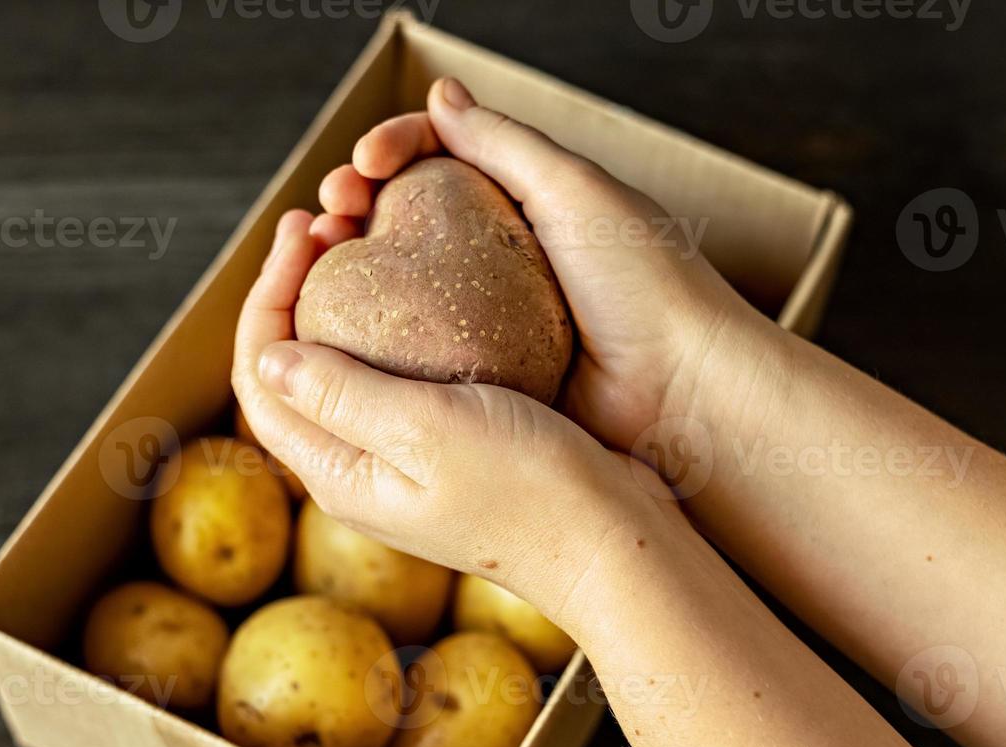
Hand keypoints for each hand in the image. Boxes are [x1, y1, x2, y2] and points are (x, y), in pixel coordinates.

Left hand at [232, 210, 680, 623]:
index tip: (303, 229)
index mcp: (338, 474)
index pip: (261, 380)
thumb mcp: (425, 430)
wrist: (611, 541)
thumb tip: (266, 357)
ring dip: (341, 301)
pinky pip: (401, 376)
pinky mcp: (452, 449)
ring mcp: (406, 462)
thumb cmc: (526, 490)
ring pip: (346, 369)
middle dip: (294, 290)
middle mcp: (361, 471)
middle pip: (295, 370)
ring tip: (363, 238)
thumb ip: (340, 394)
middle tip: (327, 220)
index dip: (265, 297)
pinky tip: (427, 290)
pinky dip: (396, 324)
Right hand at [313, 76, 774, 458]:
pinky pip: (416, 346)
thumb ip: (508, 143)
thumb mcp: (576, 192)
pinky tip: (341, 324)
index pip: (441, 156)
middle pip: (408, 215)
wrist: (683, 394)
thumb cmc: (646, 285)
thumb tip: (441, 94)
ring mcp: (487, 316)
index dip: (394, 149)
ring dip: (352, 262)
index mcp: (528, 201)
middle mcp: (502, 255)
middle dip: (358, 202)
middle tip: (330, 210)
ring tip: (321, 256)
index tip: (365, 163)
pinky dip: (375, 330)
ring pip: (402, 280)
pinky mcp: (483, 373)